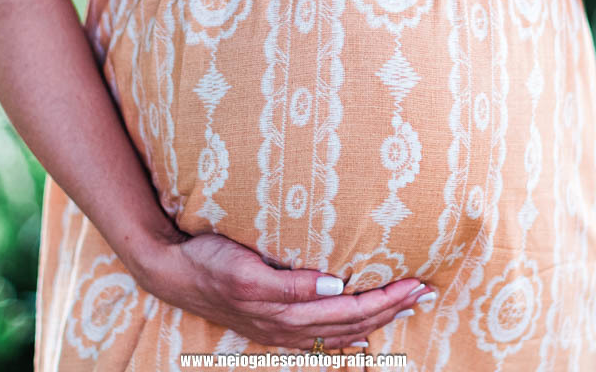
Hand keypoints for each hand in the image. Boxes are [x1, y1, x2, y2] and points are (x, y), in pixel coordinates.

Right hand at [137, 231, 434, 350]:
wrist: (170, 273)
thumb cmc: (208, 261)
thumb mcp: (247, 268)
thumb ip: (291, 283)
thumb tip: (336, 286)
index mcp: (286, 311)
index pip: (350, 310)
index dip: (385, 299)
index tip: (415, 283)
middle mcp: (287, 325)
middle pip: (352, 323)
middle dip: (391, 309)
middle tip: (425, 291)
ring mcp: (280, 328)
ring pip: (340, 331)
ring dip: (376, 319)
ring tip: (405, 307)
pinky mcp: (272, 323)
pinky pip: (320, 335)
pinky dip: (347, 332)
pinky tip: (360, 330)